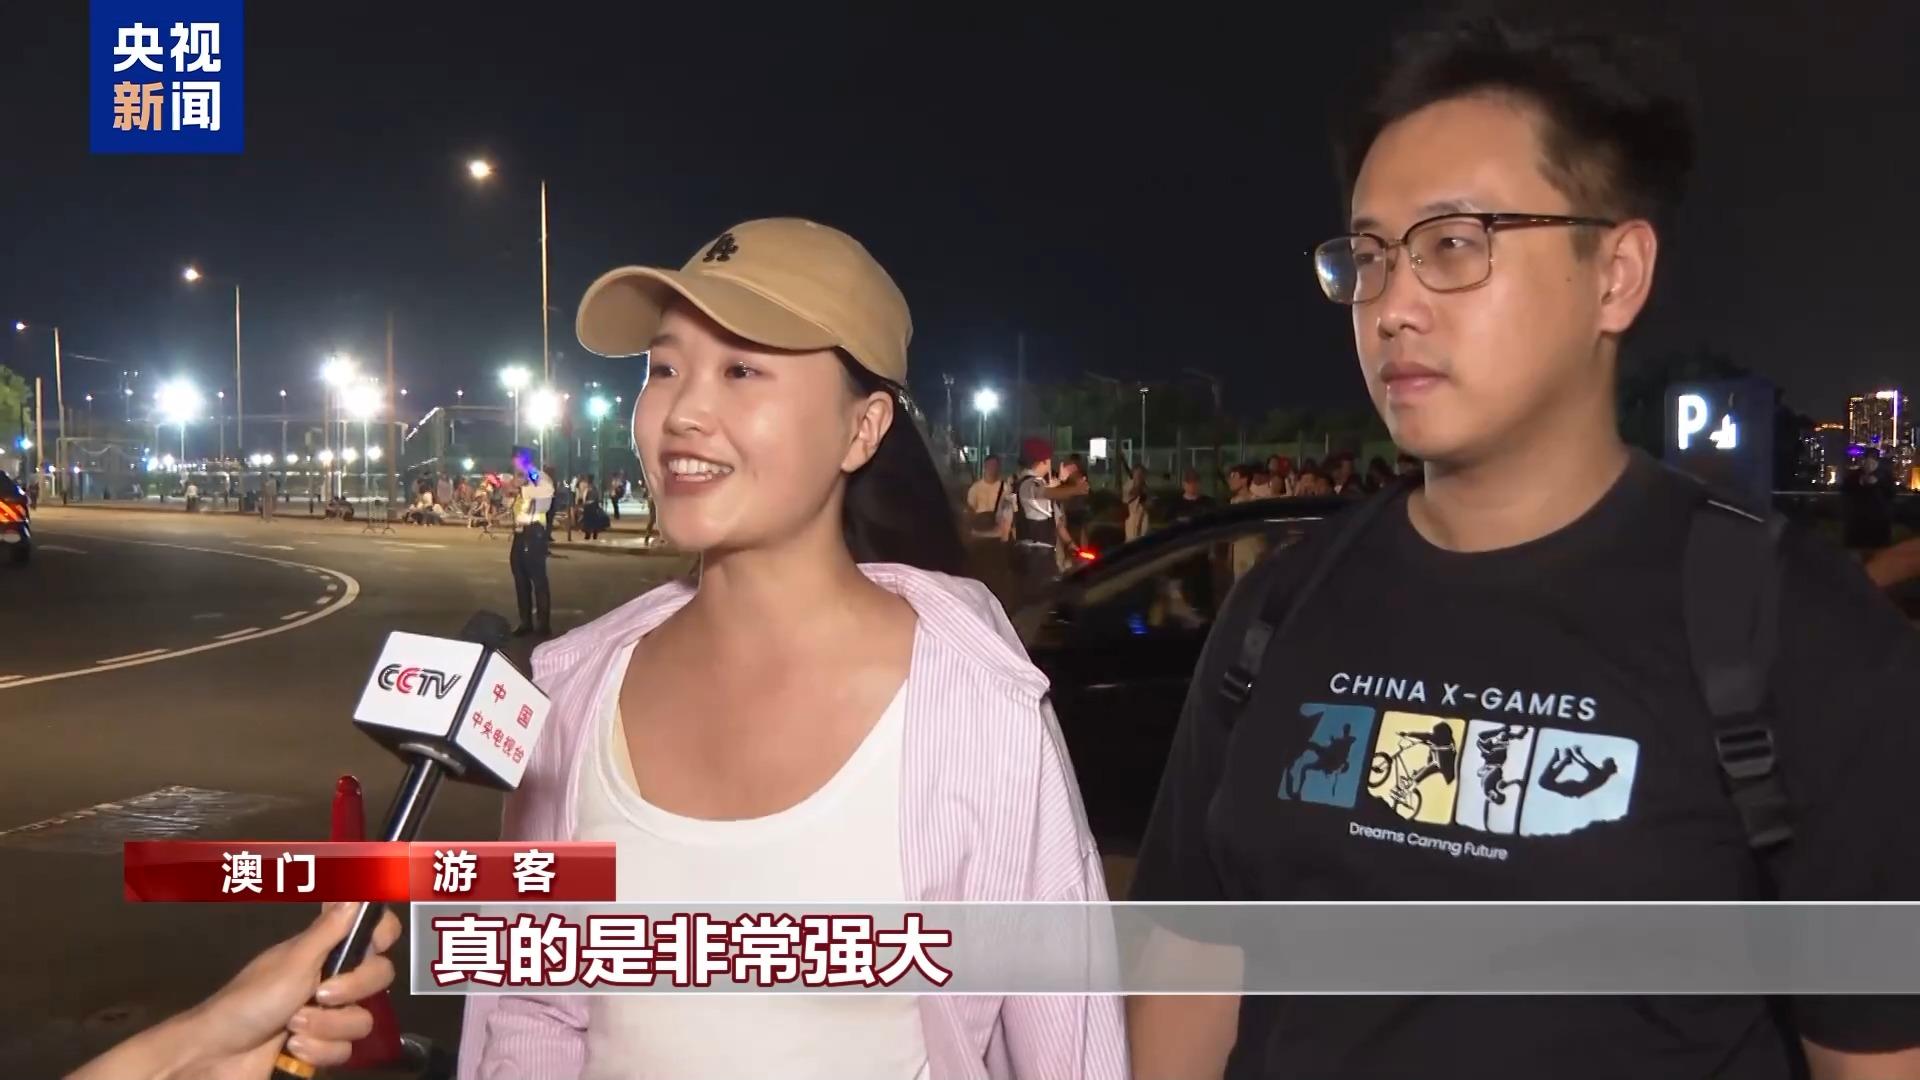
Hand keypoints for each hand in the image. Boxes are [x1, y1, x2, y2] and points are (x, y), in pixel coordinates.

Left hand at [181, 903, 401, 1079]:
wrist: (218, 1055)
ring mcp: (328, 1015)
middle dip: (351, 991)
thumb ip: (329, 930)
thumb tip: (357, 893)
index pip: (373, 931)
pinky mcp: (322, 1047)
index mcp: (325, 951)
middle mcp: (332, 979)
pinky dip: (318, 1051)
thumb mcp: (293, 963)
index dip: (382, 934)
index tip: (373, 945)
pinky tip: (293, 1048)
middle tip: (320, 994)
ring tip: (293, 1027)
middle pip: (379, 977)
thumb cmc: (250, 1001)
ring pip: (362, 1020)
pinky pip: (345, 1050)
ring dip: (327, 1027)